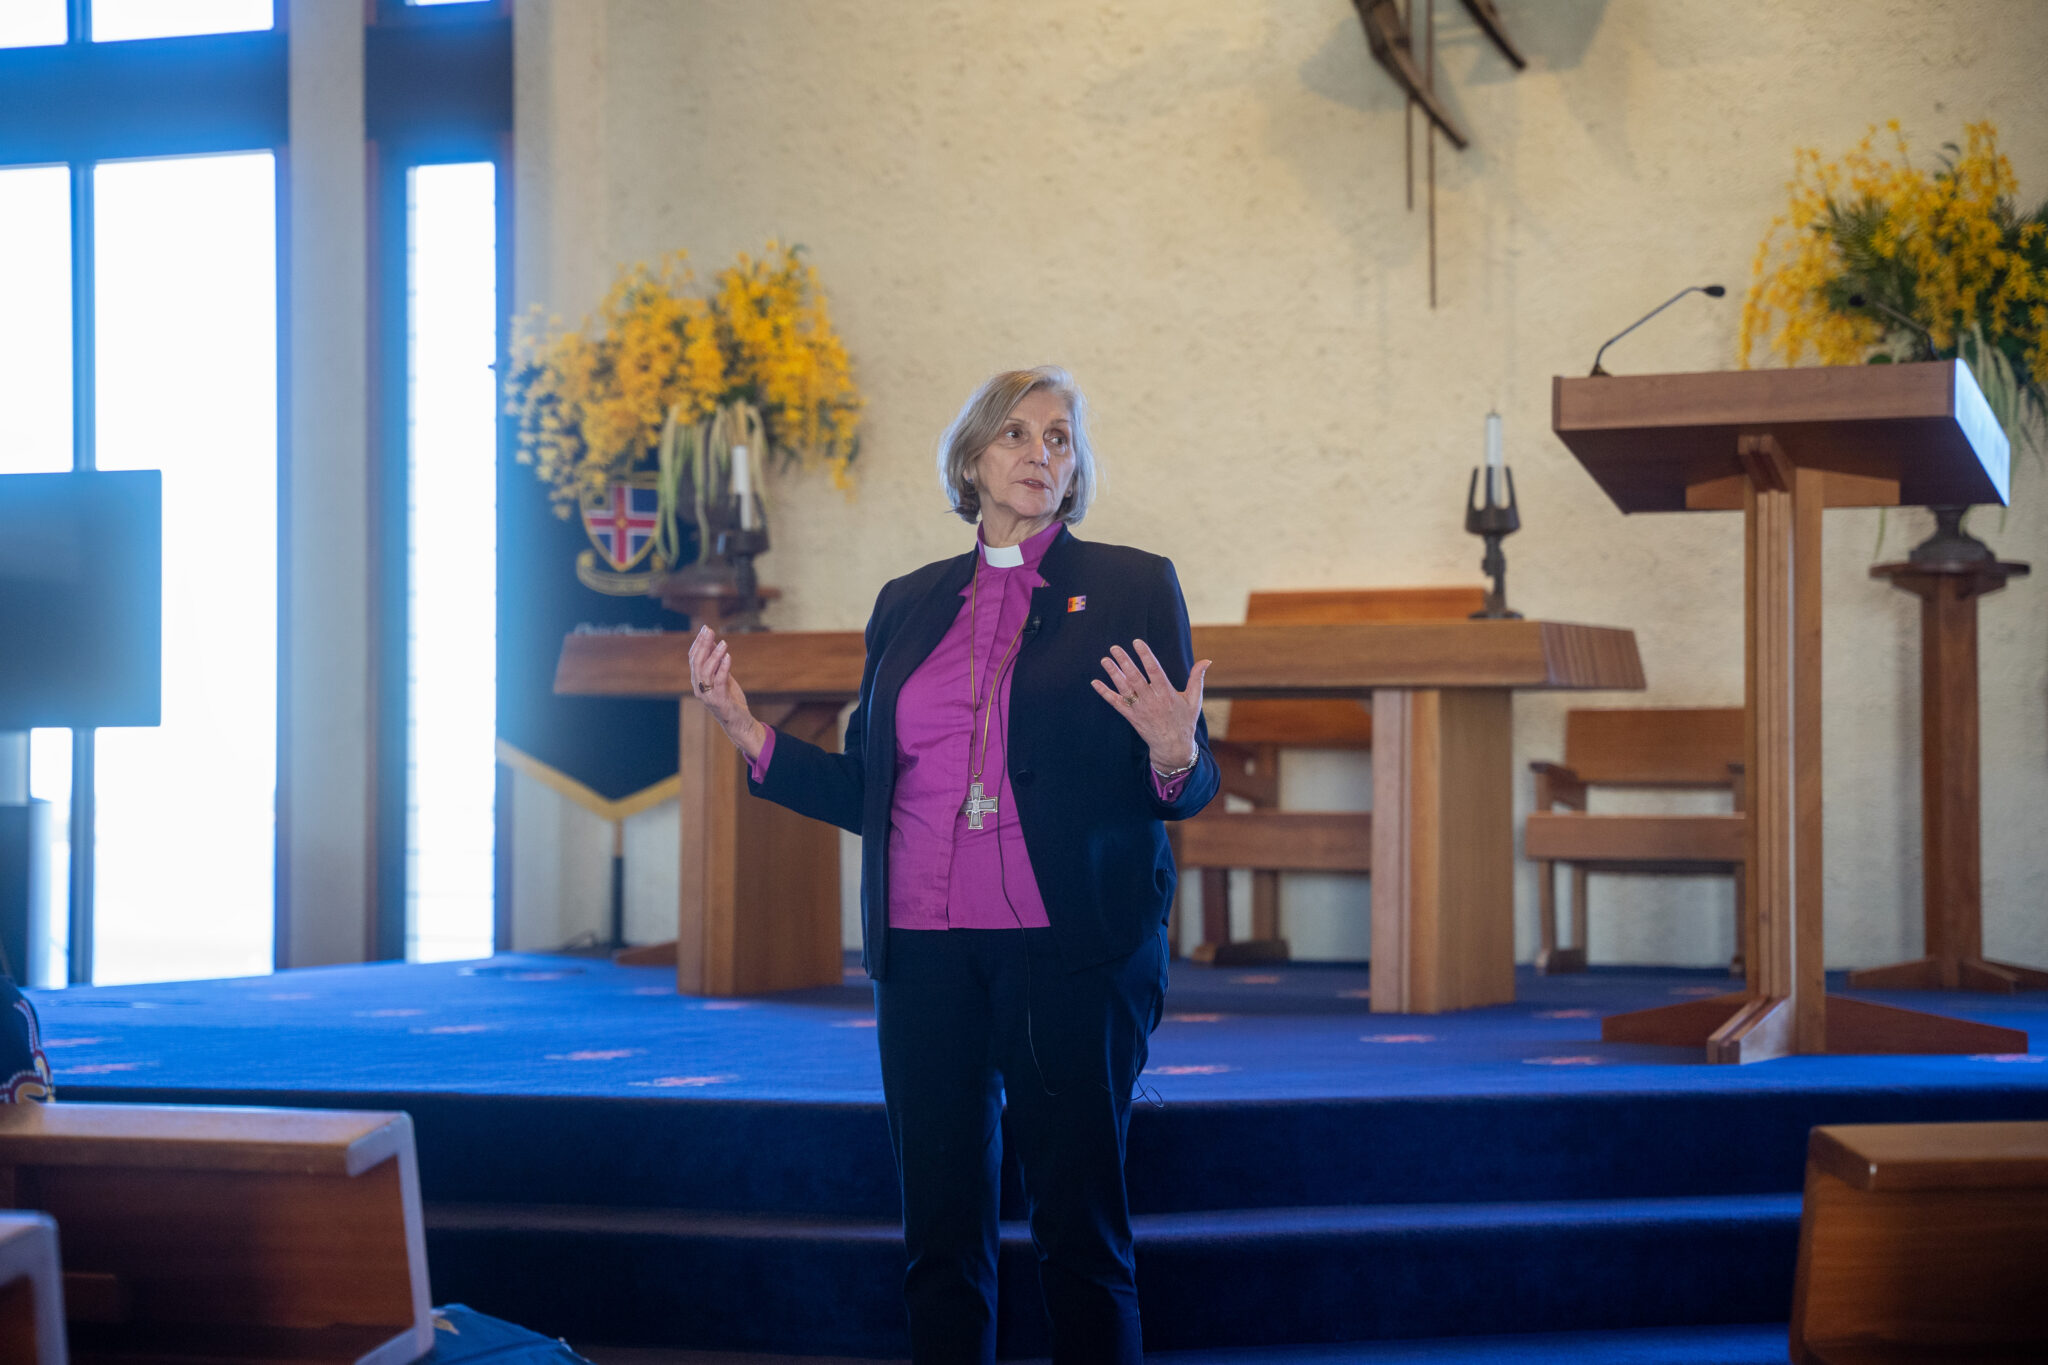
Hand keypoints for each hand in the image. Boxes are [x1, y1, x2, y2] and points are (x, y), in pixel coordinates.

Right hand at [688, 625, 766, 760]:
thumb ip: (717, 662)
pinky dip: (723, 668)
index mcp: (698, 681)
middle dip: (703, 644)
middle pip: (697, 662)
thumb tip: (713, 642)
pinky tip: (728, 657)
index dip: (698, 643)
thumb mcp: (723, 677)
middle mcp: (698, 687)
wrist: (738, 722)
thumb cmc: (730, 698)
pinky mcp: (719, 700)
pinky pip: (719, 681)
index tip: (705, 629)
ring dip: (714, 655)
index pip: (693, 658)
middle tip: (709, 630)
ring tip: (723, 643)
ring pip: (706, 671)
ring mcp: (707, 695)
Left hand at [1091, 639, 1209, 771]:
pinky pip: (1116, 703)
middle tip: (1114, 647)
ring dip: (1113, 674)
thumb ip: (1197, 679)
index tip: (1137, 642)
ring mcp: (1140, 709)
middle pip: (1135, 678)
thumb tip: (1207, 660)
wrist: (1173, 747)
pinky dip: (1105, 693)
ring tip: (1105, 660)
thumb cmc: (1185, 721)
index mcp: (1167, 694)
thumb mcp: (1194, 700)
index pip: (1154, 670)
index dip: (1145, 656)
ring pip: (1124, 689)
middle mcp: (1152, 701)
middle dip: (1124, 661)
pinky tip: (1095, 682)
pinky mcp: (1131, 717)